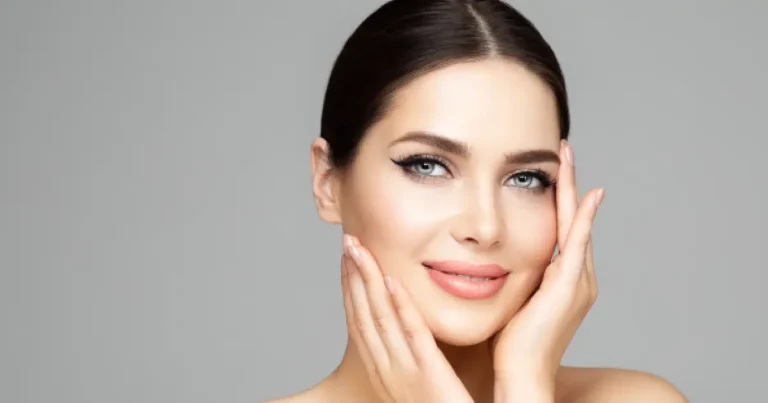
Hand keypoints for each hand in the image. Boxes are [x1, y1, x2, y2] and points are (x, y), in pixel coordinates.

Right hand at [341, 234, 473, 402]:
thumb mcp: (420, 380)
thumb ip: (414, 351)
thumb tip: (408, 321)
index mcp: (383, 371)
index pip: (360, 321)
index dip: (352, 287)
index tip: (350, 257)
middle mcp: (386, 372)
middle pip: (362, 315)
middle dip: (353, 276)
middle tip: (349, 241)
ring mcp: (405, 375)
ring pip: (378, 319)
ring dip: (367, 281)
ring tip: (360, 250)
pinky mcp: (430, 378)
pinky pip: (412, 337)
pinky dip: (400, 307)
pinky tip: (392, 281)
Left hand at [491, 141, 603, 400]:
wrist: (521, 375)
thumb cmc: (511, 346)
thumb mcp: (513, 303)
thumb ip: (513, 280)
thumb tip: (490, 263)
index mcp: (562, 281)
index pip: (562, 230)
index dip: (560, 200)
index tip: (552, 172)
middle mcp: (576, 279)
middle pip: (573, 220)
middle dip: (570, 186)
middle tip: (564, 152)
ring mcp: (576, 283)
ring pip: (576, 224)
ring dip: (573, 190)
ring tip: (567, 159)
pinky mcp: (568, 288)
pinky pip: (578, 244)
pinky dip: (584, 219)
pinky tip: (587, 196)